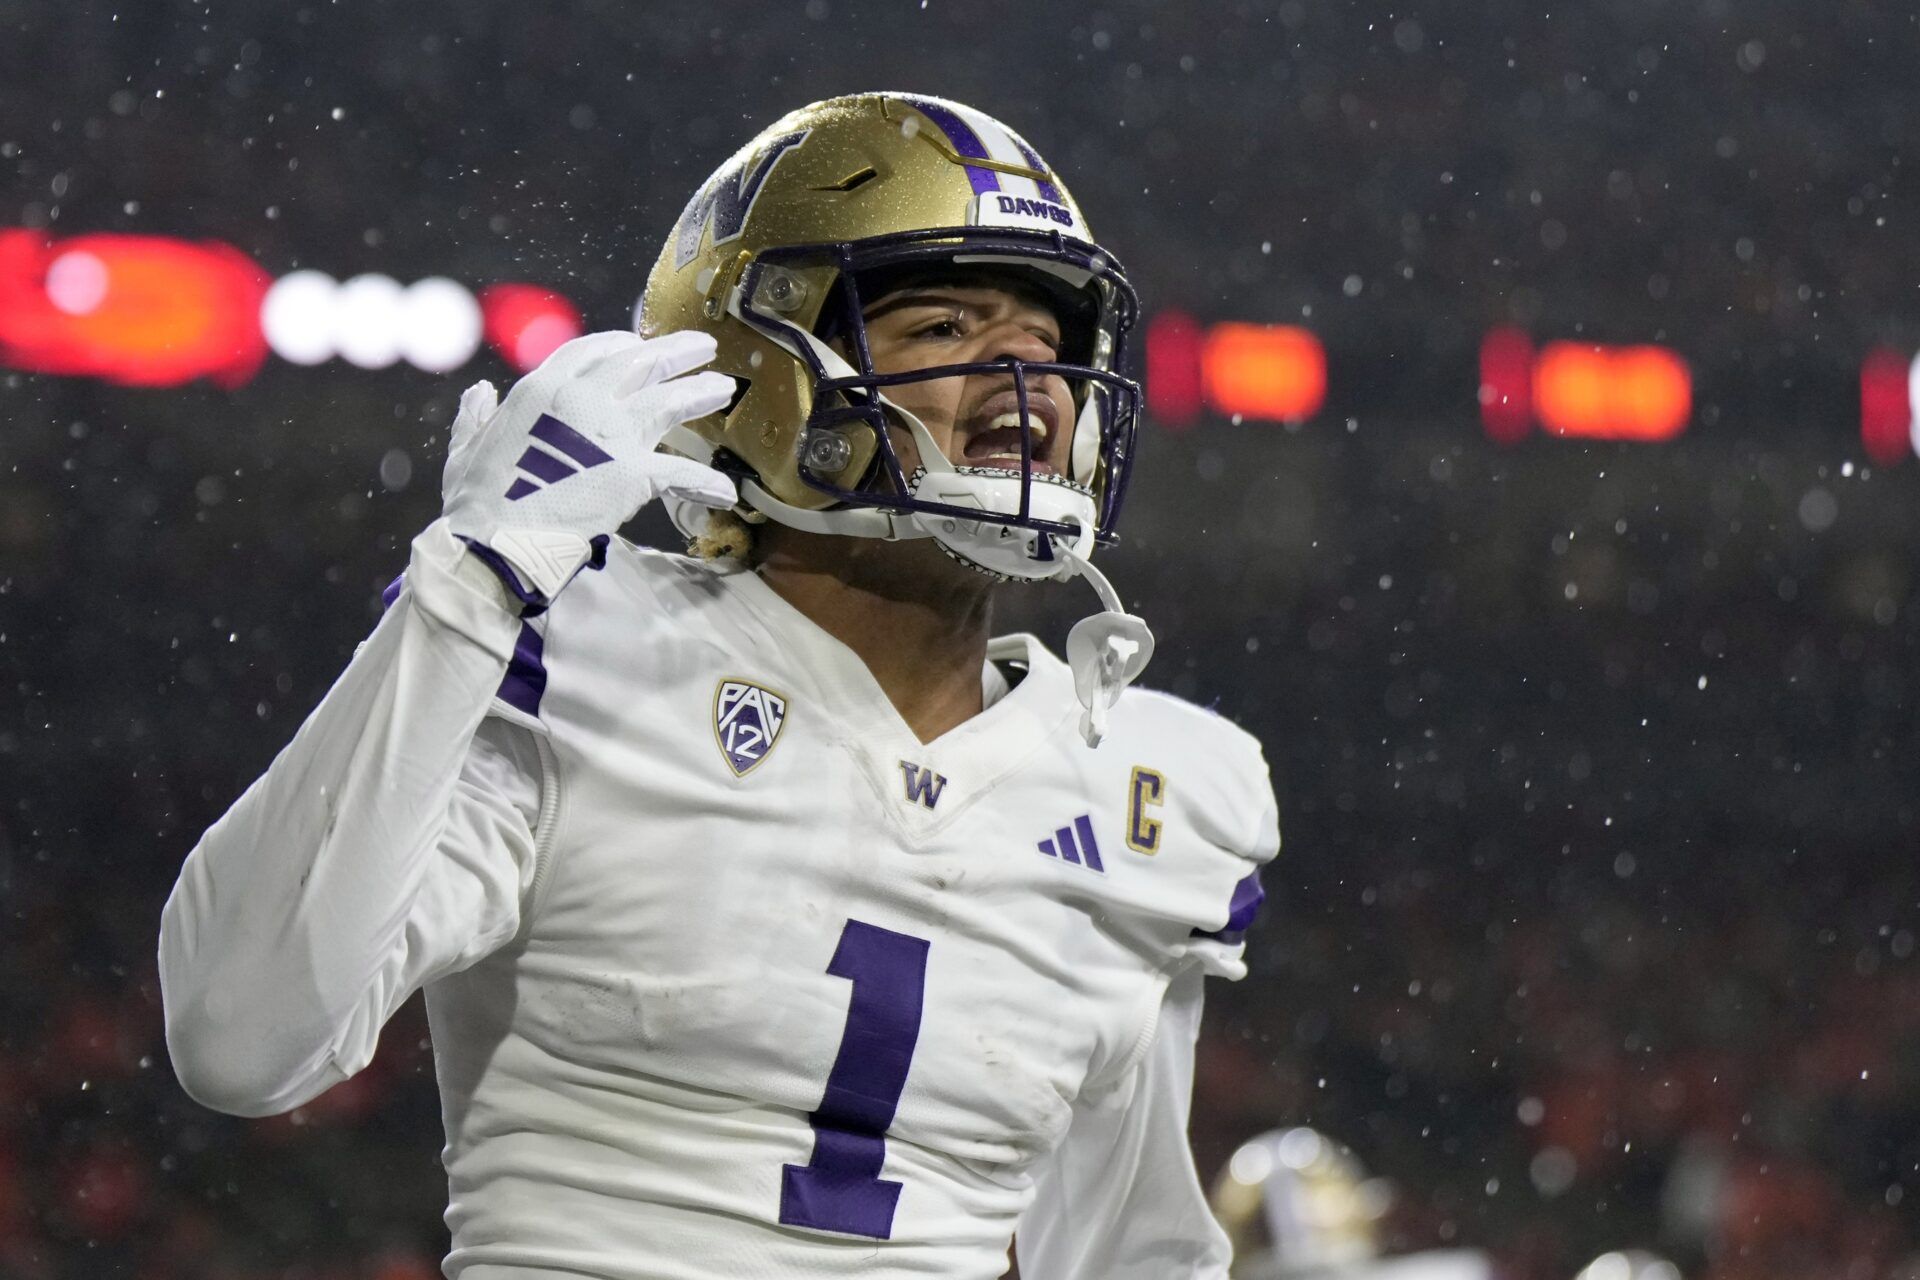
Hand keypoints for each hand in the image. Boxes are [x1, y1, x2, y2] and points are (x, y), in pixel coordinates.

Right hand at [441, 330, 736, 607]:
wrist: (497, 541)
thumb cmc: (477, 499)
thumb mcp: (467, 446)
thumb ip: (477, 416)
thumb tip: (479, 393)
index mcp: (542, 389)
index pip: (593, 351)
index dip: (622, 345)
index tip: (641, 344)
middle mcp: (582, 400)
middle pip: (641, 364)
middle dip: (676, 353)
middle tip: (704, 347)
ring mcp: (612, 434)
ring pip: (668, 402)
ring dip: (699, 392)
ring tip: (723, 388)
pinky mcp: (634, 473)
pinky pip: (680, 472)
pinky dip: (705, 482)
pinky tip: (725, 492)